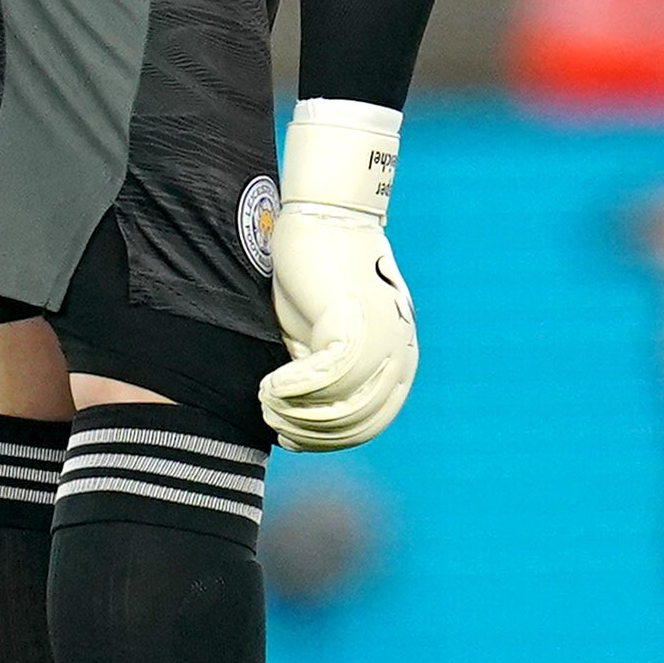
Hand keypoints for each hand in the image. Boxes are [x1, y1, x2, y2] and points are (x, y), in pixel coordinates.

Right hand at [261, 195, 416, 447]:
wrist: (323, 221)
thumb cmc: (315, 281)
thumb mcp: (318, 339)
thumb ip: (320, 379)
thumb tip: (298, 424)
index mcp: (396, 362)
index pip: (368, 424)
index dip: (326, 441)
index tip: (290, 439)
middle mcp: (397, 356)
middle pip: (356, 423)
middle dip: (308, 432)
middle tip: (271, 422)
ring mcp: (381, 341)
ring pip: (340, 407)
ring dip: (297, 415)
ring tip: (266, 405)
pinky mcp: (355, 324)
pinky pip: (324, 378)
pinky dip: (292, 391)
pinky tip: (268, 387)